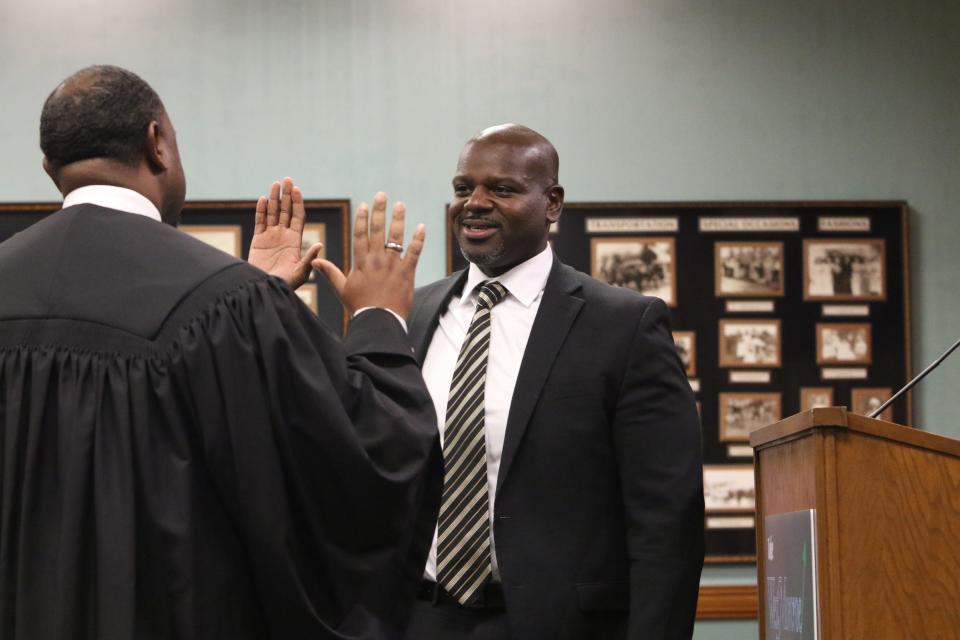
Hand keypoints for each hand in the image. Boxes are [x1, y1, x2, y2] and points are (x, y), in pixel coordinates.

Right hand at [247, 177, 322, 289]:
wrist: (264, 290)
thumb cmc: (284, 284)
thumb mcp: (300, 272)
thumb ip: (309, 259)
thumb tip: (320, 244)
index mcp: (295, 241)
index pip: (297, 217)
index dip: (297, 203)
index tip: (297, 190)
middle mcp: (283, 236)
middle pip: (286, 211)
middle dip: (287, 195)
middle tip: (287, 179)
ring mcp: (270, 237)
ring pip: (273, 213)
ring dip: (274, 198)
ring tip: (276, 184)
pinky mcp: (258, 241)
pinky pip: (260, 222)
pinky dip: (261, 211)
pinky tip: (263, 199)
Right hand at [312, 193, 424, 319]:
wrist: (379, 321)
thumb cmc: (360, 307)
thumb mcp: (341, 289)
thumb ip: (330, 272)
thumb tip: (314, 260)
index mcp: (361, 262)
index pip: (361, 234)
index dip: (363, 218)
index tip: (365, 205)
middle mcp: (376, 260)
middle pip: (378, 230)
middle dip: (379, 211)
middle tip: (382, 195)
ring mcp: (392, 265)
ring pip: (396, 237)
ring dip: (398, 219)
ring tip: (400, 204)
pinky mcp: (407, 273)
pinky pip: (413, 253)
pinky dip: (418, 240)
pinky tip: (421, 227)